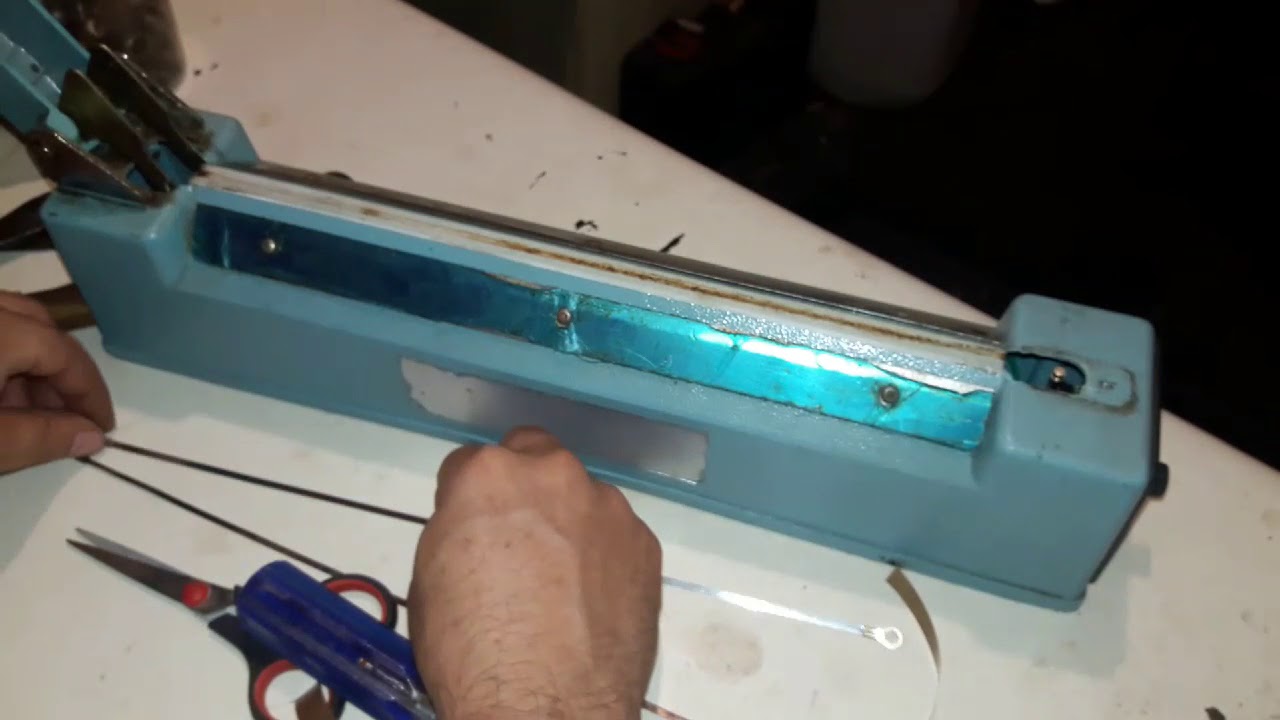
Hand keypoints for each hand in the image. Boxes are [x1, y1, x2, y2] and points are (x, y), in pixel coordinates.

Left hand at [0, 291, 114, 473]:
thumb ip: (41, 437)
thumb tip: (92, 437)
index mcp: (0, 330)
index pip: (63, 353)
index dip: (90, 393)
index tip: (102, 430)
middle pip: (38, 327)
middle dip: (59, 374)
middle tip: (66, 419)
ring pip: (8, 324)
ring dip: (27, 364)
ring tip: (23, 412)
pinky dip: (0, 356)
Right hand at [409, 427, 661, 719]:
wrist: (546, 708)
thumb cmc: (470, 652)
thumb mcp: (432, 580)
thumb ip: (460, 530)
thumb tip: (480, 530)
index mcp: (488, 476)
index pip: (469, 465)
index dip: (467, 503)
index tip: (471, 534)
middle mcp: (553, 475)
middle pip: (534, 458)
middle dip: (525, 489)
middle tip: (519, 543)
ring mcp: (607, 506)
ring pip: (581, 497)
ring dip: (570, 522)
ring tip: (563, 583)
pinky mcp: (645, 542)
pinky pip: (617, 535)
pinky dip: (605, 556)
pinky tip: (593, 601)